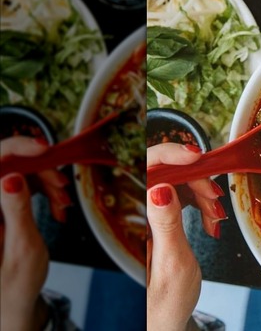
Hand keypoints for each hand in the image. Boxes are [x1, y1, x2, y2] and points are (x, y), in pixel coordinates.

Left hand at [0, 136, 69, 329]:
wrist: (9, 303)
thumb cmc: (14, 284)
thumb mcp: (22, 248)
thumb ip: (17, 211)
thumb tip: (13, 177)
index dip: (15, 148)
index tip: (44, 149)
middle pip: (5, 166)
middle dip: (37, 169)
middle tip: (62, 186)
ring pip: (13, 172)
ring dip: (42, 180)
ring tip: (62, 201)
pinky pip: (16, 184)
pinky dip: (39, 189)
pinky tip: (55, 204)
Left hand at [146, 143, 224, 330]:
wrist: (167, 317)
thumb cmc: (167, 298)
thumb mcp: (172, 260)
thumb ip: (166, 222)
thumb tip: (162, 188)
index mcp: (141, 217)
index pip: (149, 167)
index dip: (171, 154)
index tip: (197, 157)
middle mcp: (144, 210)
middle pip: (169, 171)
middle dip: (197, 178)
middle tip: (215, 197)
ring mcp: (154, 213)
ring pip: (180, 182)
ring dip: (203, 192)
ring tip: (216, 214)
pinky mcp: (165, 217)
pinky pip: (184, 197)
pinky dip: (202, 203)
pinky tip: (211, 219)